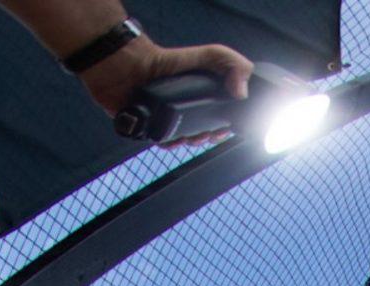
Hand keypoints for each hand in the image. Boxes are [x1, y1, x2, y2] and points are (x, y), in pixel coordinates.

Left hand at [80, 37, 251, 139]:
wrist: (126, 66)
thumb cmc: (164, 59)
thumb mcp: (206, 56)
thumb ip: (230, 63)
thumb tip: (242, 93)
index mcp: (202, 98)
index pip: (221, 119)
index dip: (227, 126)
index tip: (227, 127)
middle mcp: (186, 111)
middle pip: (205, 134)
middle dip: (209, 136)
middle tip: (210, 131)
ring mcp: (169, 121)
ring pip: (186, 143)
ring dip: (191, 142)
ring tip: (191, 133)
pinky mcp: (152, 129)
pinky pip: (164, 145)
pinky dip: (170, 144)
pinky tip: (172, 137)